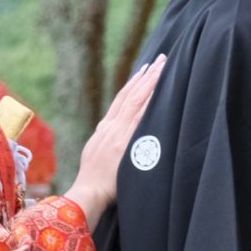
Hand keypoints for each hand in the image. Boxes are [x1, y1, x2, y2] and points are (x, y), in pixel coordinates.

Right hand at [66, 53, 164, 229]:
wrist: (88, 192)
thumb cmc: (93, 181)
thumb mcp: (95, 153)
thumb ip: (105, 140)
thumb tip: (112, 134)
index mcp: (105, 128)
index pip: (121, 100)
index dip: (133, 84)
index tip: (144, 70)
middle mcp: (111, 126)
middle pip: (131, 94)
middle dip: (146, 76)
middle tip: (160, 59)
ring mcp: (118, 133)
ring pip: (137, 100)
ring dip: (151, 82)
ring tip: (162, 66)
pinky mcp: (125, 142)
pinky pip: (140, 117)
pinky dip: (149, 101)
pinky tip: (159, 91)